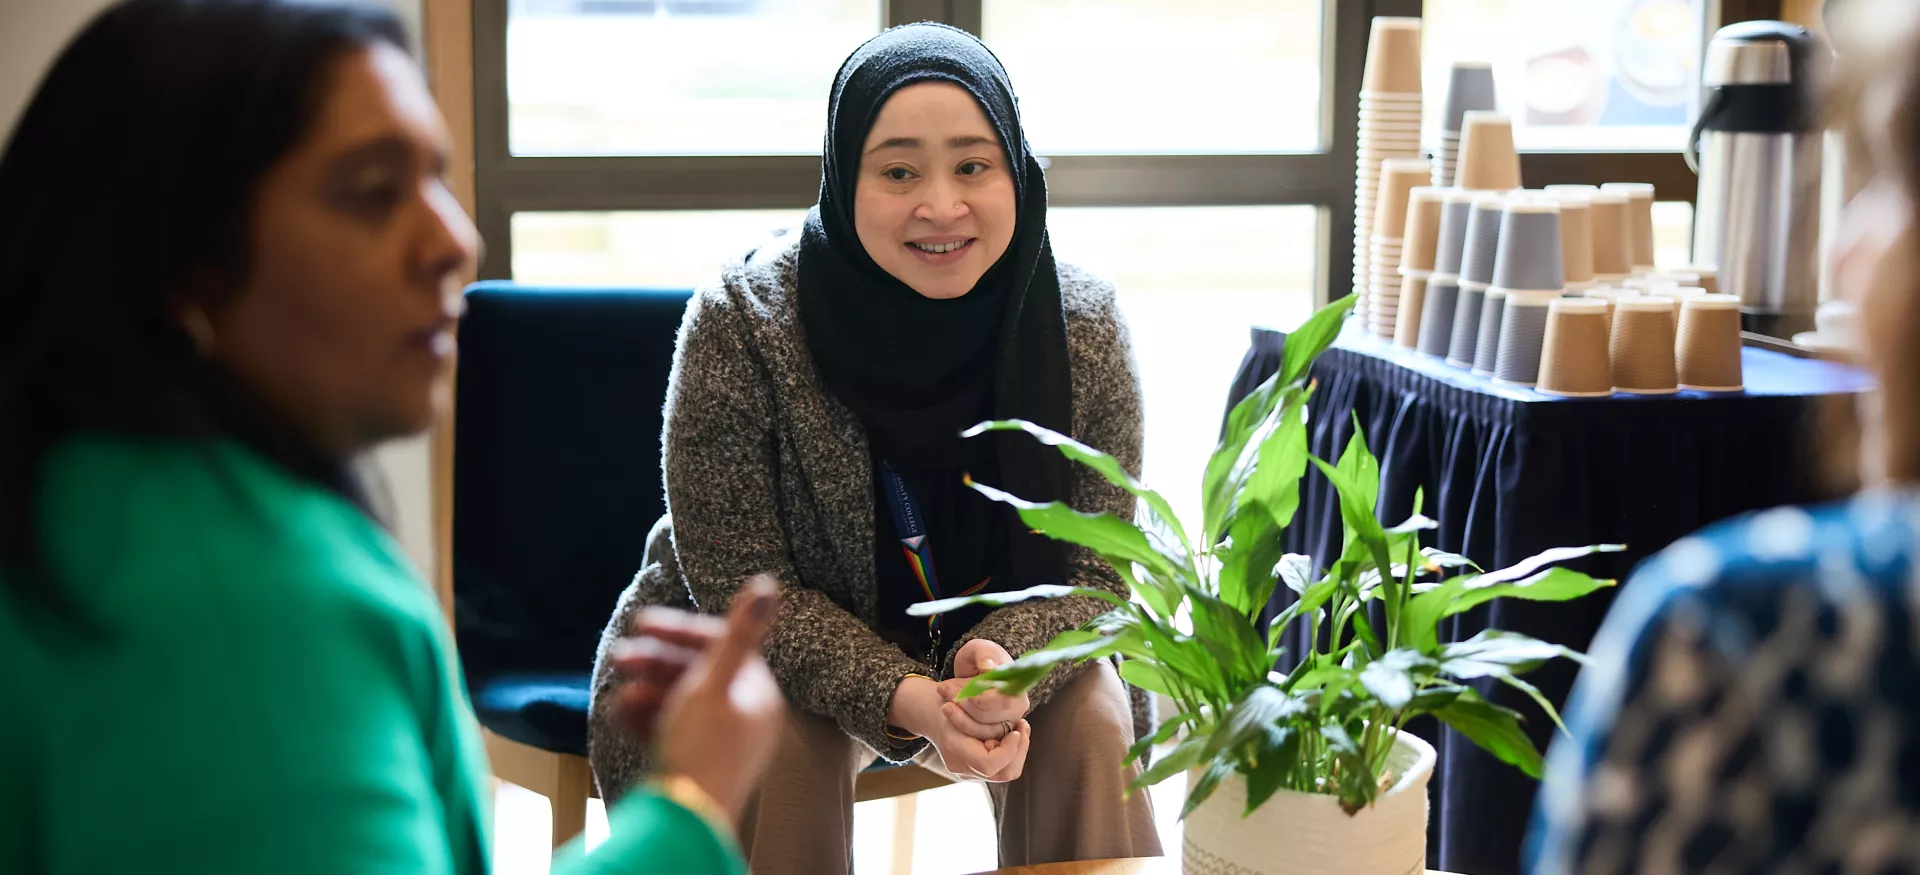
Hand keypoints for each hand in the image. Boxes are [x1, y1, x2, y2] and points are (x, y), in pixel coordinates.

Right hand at [611, 575, 784, 824]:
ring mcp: (721, 742)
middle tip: (620, 657)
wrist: (682, 819)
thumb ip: (738, 632)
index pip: (720, 645)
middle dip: (656, 663)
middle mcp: (746, 718)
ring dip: (647, 692)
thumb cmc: (702, 747)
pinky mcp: (696, 762)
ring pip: (680, 702)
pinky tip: (623, 715)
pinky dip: (648, 719)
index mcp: (759, 695)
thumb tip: (769, 584)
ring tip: (621, 697)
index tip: (642, 623)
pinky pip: (671, 729)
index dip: (679, 631)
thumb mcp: (715, 681)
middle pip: (697, 673)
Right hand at [889, 675, 1031, 781]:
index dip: (1009, 749)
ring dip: (1017, 751)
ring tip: (1019, 729)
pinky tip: (1011, 734)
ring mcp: (968, 771)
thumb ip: (985, 714)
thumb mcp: (964, 700)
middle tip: (1022, 727)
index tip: (1016, 729)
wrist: (929, 712)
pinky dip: (1010, 751)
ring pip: (1005, 773)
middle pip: (1003, 774)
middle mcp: (961, 766)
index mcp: (954, 749)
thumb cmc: (947, 700)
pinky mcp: (974, 770)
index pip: (990, 764)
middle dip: (1019, 750)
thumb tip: (1013, 724)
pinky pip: (1000, 767)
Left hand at [939, 639, 1030, 725]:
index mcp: (1018, 686)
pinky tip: (949, 707)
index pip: (1002, 701)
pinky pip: (974, 736)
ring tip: (944, 694)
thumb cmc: (982, 657)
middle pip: (988, 718)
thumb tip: (988, 666)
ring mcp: (1007, 722)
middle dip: (962, 706)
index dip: (978, 699)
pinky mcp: (994, 732)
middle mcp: (1017, 708)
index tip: (960, 691)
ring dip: (957, 715)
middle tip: (943, 689)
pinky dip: (958, 723)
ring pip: (979, 731)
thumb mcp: (980, 648)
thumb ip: (983, 654)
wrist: (978, 671)